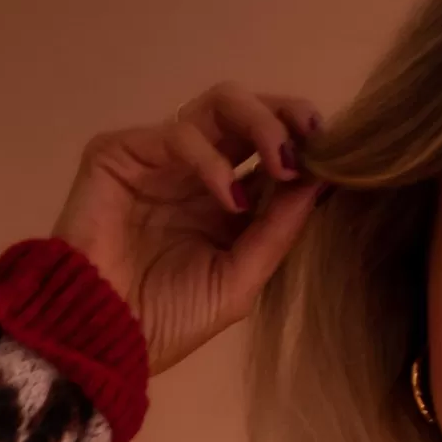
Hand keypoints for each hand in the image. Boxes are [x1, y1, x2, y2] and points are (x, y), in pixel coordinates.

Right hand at [50, 81, 326, 374]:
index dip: (303, 145)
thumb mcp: (240, 280)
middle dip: (287, 118)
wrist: (104, 337)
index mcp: (224, 201)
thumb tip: (322, 181)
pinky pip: (178, 133)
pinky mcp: (122, 152)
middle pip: (247, 113)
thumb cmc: (168, 321)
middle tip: (315, 138)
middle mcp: (195, 171)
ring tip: (282, 165)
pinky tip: (231, 198)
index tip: (337, 156)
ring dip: (260, 125)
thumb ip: (279, 231)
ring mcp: (159, 158)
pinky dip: (212, 159)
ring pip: (218, 104)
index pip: (269, 151)